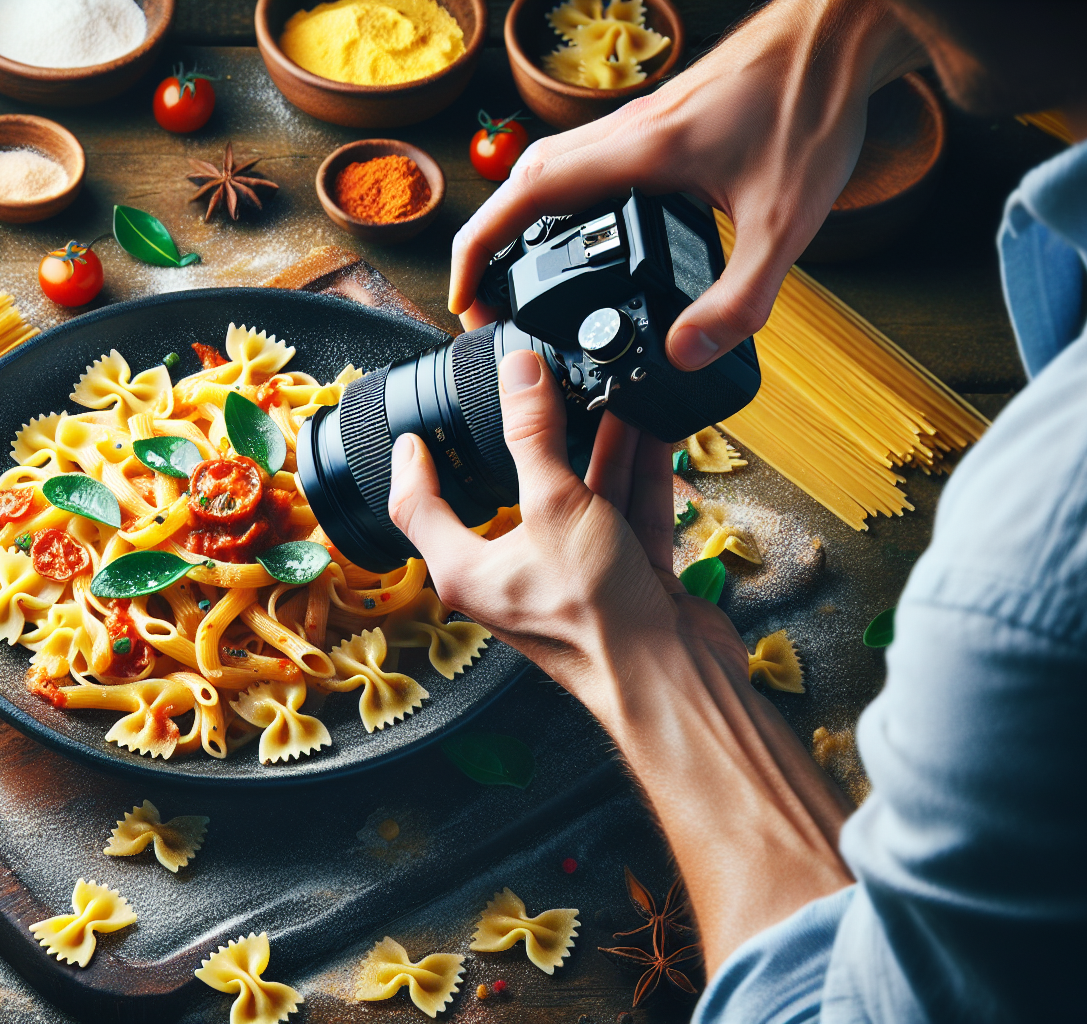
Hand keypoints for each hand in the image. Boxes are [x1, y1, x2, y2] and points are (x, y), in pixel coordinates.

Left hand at [386, 349, 740, 709]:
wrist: (672, 681)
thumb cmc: (595, 621)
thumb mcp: (556, 507)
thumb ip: (536, 435)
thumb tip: (519, 374)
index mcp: (468, 571)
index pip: (420, 511)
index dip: (414, 469)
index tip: (415, 434)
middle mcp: (514, 576)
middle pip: (512, 493)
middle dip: (533, 437)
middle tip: (534, 388)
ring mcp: (570, 576)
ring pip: (579, 497)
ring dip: (597, 445)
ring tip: (606, 391)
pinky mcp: (621, 578)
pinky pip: (624, 512)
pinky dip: (637, 472)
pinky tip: (651, 428)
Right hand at [448, 0, 924, 369]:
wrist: (840, 34)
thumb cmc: (814, 107)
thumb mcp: (785, 222)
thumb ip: (739, 299)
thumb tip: (686, 357)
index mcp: (636, 153)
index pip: (522, 198)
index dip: (478, 252)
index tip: (465, 299)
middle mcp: (623, 133)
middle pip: (520, 184)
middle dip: (489, 244)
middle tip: (488, 301)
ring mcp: (638, 123)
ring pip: (548, 167)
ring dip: (521, 219)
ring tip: (525, 276)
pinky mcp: (659, 123)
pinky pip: (585, 162)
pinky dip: (564, 202)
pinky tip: (593, 234)